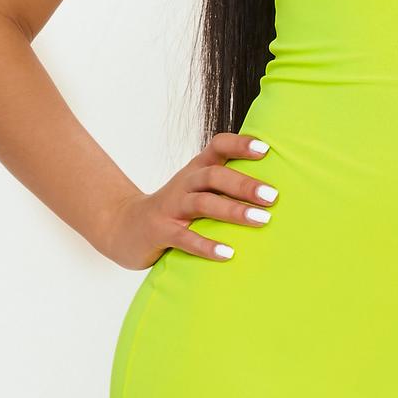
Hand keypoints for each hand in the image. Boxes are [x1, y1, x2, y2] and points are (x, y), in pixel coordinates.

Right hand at [101, 132, 276, 267]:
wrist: (123, 226)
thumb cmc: (174, 209)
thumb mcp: (197, 189)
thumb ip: (226, 184)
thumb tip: (274, 187)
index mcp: (196, 170)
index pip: (218, 147)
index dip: (240, 144)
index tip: (266, 149)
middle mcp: (185, 184)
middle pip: (214, 175)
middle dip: (245, 184)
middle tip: (273, 197)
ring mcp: (171, 208)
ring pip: (203, 203)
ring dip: (233, 211)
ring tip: (261, 220)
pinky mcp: (160, 232)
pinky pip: (184, 238)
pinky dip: (206, 245)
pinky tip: (228, 253)